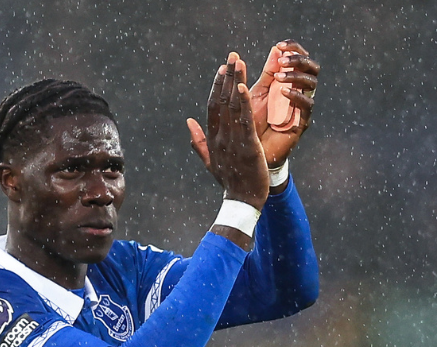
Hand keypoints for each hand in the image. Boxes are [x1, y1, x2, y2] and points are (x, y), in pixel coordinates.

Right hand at [186, 53, 268, 210]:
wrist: (242, 201)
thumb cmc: (229, 181)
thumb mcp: (210, 161)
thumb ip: (198, 141)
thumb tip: (188, 121)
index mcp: (213, 138)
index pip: (213, 106)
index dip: (217, 86)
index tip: (222, 68)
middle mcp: (221, 136)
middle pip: (222, 100)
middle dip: (227, 76)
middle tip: (233, 55)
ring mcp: (233, 141)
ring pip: (233, 106)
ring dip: (235, 82)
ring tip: (239, 62)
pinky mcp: (248, 147)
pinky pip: (244, 121)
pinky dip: (243, 103)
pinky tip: (244, 87)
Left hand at [249, 40, 318, 167]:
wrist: (251, 149)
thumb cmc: (253, 120)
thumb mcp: (258, 92)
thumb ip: (268, 72)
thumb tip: (276, 49)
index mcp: (288, 80)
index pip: (299, 58)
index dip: (293, 49)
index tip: (279, 46)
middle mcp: (298, 91)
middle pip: (312, 68)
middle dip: (299, 60)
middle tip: (284, 61)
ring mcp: (302, 106)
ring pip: (311, 84)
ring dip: (296, 76)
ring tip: (279, 77)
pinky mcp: (302, 122)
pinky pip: (307, 106)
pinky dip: (296, 96)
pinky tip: (283, 92)